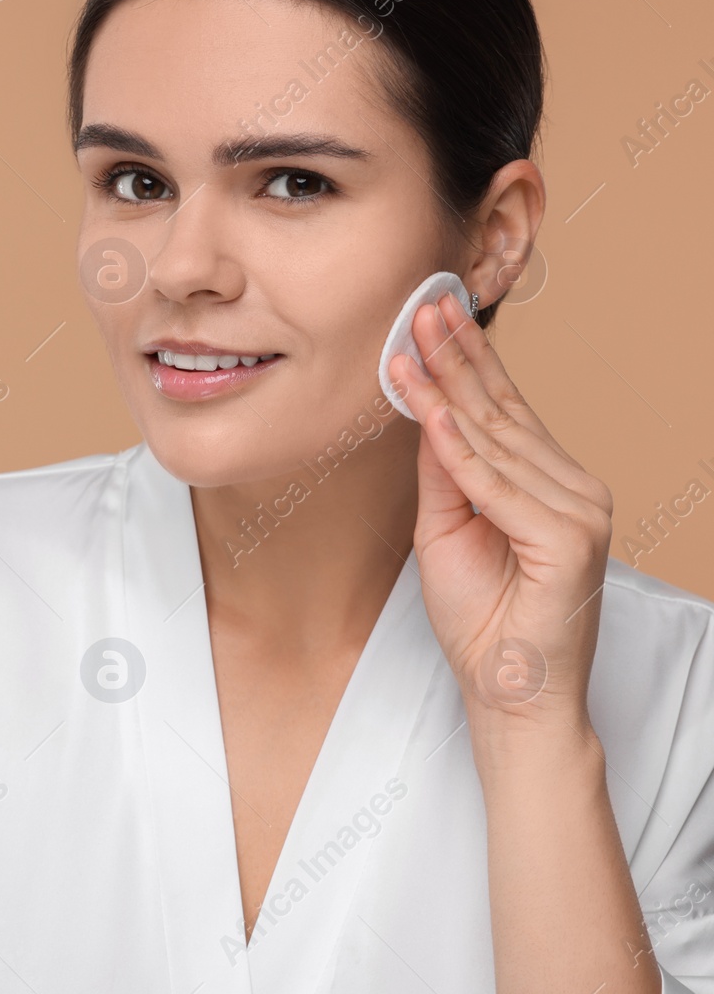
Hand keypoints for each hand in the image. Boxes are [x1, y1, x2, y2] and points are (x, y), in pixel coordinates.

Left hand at [387, 292, 613, 731]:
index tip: (432, 315)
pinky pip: (495, 484)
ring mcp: (579, 511)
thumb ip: (444, 473)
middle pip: (503, 412)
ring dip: (448, 387)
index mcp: (552, 483)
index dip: (466, 362)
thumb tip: (424, 411)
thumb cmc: (480, 617)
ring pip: (496, 440)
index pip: (503, 411)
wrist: (510, 691)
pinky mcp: (568, 539)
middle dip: (458, 355)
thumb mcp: (445, 530)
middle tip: (424, 302)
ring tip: (414, 338)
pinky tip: (426, 406)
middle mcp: (574, 488)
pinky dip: (456, 446)